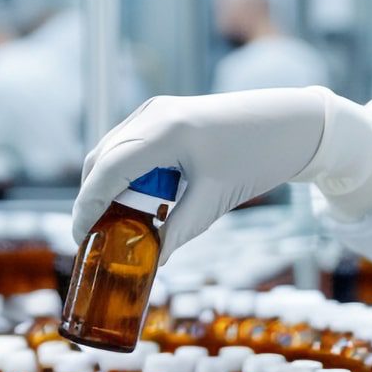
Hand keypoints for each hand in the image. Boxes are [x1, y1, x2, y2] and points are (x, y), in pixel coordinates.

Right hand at [72, 87, 328, 260]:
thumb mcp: (214, 200)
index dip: (87, 206)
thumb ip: (177, 230)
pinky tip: (140, 200)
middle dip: (93, 199)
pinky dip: (126, 173)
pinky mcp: (165, 114)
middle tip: (95, 238)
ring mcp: (157, 110)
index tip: (80, 237)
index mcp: (164, 130)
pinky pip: (131, 145)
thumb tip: (151, 261)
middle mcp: (153, 114)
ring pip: (113, 151)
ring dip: (109, 186)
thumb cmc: (258, 157)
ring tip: (118, 223)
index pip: (107, 170)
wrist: (291, 124)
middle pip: (101, 159)